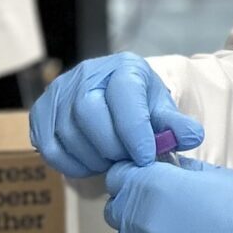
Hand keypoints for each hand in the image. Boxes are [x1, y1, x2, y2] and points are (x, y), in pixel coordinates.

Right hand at [29, 53, 203, 178]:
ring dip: (93, 159)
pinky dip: (72, 164)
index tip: (144, 157)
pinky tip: (90, 163)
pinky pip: (49, 148)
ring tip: (111, 161)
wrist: (111, 98)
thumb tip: (192, 136)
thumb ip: (174, 124)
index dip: (134, 131)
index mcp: (123, 68)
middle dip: (111, 146)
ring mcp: (58, 93)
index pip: (123, 95)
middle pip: (88, 114)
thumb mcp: (160, 109)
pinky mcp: (40, 114)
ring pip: (68, 134)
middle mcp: (86, 74)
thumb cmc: (139, 105)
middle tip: (126, 161)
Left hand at [104, 157, 232, 232]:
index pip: (118, 178)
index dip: (132, 179)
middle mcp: (142, 223)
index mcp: (153, 188)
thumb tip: (170, 171)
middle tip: (167, 212)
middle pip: (119, 215)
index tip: (146, 182)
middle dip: (136, 210)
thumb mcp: (217, 176)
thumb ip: (183, 173)